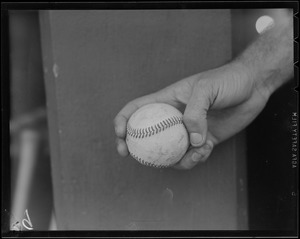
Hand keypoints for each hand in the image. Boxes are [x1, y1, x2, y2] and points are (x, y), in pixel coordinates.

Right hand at [114, 61, 269, 169]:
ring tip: (196, 153)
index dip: (122, 121)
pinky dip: (196, 158)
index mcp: (167, 100)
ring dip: (176, 159)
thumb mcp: (207, 89)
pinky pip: (191, 156)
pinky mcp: (202, 141)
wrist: (252, 86)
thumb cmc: (227, 81)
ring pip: (169, 152)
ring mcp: (187, 131)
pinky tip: (207, 149)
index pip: (137, 109)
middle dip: (137, 149)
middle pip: (147, 135)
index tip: (120, 136)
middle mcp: (173, 118)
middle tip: (136, 159)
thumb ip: (195, 113)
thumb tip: (191, 141)